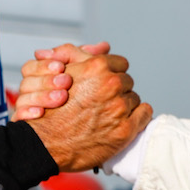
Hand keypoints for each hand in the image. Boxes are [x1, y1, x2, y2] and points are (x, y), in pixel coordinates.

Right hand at [25, 44, 150, 171]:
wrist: (45, 143)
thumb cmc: (51, 108)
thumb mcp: (60, 72)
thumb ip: (78, 54)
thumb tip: (103, 45)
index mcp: (97, 67)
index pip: (120, 63)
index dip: (111, 74)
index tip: (103, 84)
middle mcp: (111, 84)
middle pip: (127, 81)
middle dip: (117, 90)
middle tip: (102, 101)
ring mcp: (119, 107)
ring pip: (134, 99)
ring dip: (124, 105)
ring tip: (106, 114)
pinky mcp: (125, 129)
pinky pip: (144, 114)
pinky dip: (138, 117)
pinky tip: (123, 121)